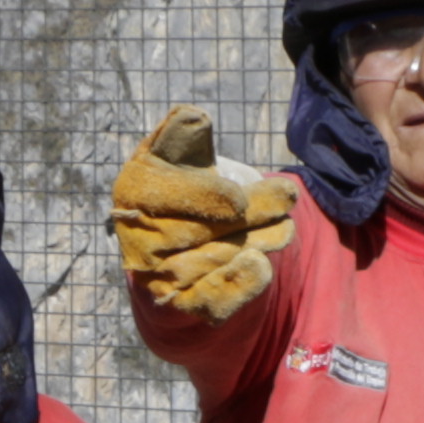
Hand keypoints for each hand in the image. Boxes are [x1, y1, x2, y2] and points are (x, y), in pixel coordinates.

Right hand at [112, 105, 293, 325]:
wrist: (172, 247)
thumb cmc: (184, 187)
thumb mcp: (182, 155)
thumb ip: (186, 137)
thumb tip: (192, 119)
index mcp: (135, 187)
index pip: (166, 191)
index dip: (204, 198)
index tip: (237, 199)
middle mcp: (137, 234)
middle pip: (199, 228)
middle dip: (250, 212)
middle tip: (288, 197)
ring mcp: (154, 272)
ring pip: (211, 260)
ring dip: (256, 242)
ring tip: (286, 228)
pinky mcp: (176, 303)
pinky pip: (208, 299)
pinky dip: (237, 285)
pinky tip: (262, 265)